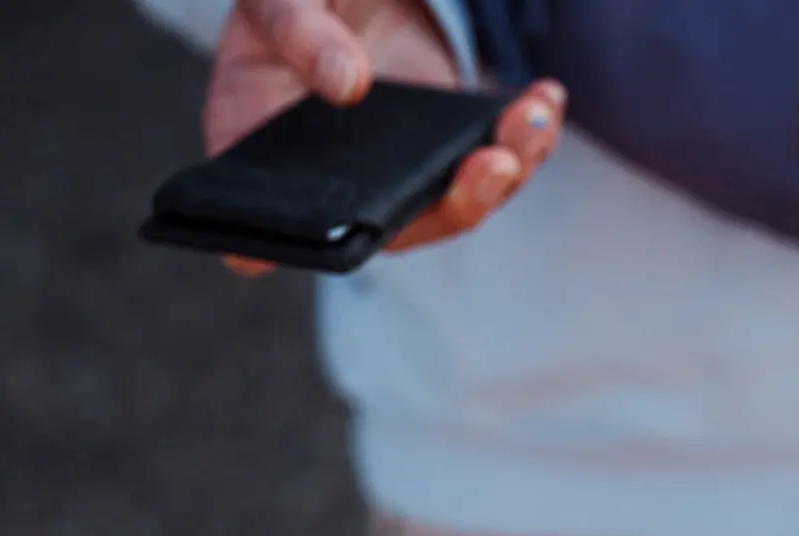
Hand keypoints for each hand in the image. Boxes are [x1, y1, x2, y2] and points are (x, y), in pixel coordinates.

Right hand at [203, 0, 565, 272]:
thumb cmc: (296, 0)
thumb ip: (297, 32)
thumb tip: (346, 85)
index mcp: (256, 151)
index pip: (270, 224)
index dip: (294, 248)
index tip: (341, 233)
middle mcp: (331, 186)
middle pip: (395, 228)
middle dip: (457, 202)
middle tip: (492, 163)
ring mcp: (396, 179)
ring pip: (458, 204)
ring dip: (506, 170)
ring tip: (530, 116)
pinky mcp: (445, 159)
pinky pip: (493, 168)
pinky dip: (526, 140)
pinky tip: (542, 99)